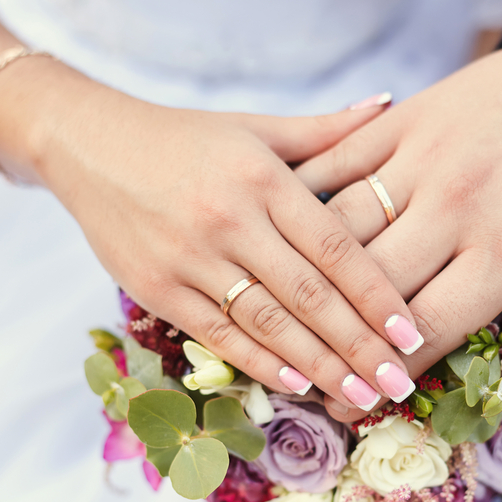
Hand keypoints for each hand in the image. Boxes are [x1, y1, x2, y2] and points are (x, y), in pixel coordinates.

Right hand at [0, 62, 420, 408]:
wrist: (89, 144)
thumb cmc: (185, 140)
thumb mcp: (255, 127)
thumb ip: (325, 130)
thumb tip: (390, 103)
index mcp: (263, 178)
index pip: (335, 245)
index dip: (377, 293)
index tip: (413, 331)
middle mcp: (230, 219)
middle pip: (309, 295)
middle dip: (360, 345)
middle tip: (401, 385)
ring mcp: (189, 257)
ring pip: (267, 322)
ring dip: (320, 366)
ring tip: (362, 398)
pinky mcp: (156, 287)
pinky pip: (217, 333)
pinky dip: (259, 362)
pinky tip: (298, 385)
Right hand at [296, 40, 501, 423]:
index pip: (426, 331)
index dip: (383, 378)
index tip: (354, 408)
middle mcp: (457, 204)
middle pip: (370, 288)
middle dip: (338, 343)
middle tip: (317, 376)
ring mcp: (422, 156)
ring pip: (338, 230)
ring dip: (310, 279)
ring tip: (296, 320)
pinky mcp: (401, 119)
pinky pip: (334, 166)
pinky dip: (304, 204)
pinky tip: (289, 241)